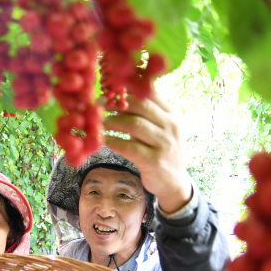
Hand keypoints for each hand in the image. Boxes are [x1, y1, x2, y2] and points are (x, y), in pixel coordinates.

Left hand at [102, 94, 192, 212]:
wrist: (173, 182)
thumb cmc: (159, 151)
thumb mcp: (157, 128)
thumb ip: (143, 114)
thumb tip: (116, 95)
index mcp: (170, 113)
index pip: (149, 92)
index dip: (127, 88)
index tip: (109, 88)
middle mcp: (170, 125)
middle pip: (140, 105)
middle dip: (116, 103)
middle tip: (98, 104)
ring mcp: (164, 143)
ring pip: (133, 124)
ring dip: (112, 121)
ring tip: (98, 122)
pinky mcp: (154, 161)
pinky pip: (129, 147)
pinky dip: (113, 141)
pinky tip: (103, 140)